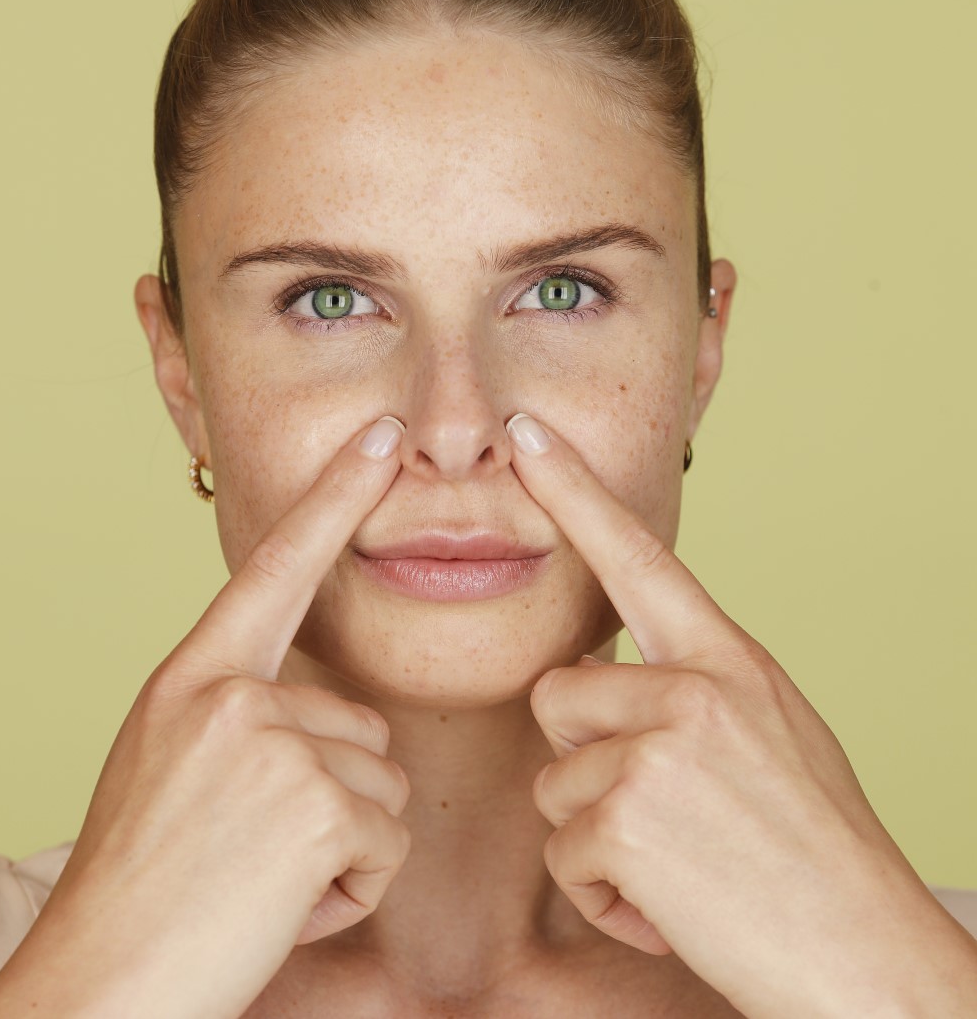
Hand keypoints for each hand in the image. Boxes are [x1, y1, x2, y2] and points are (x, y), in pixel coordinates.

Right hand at [0, 416, 411, 1018]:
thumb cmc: (140, 885)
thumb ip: (235, 713)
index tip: (376, 440)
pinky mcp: (316, 802)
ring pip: (382, 786)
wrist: (102, 984)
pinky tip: (280, 907)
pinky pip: (386, 841)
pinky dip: (350, 889)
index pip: (275, 569)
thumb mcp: (168, 762)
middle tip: (249, 851)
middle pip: (360, 724)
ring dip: (340, 848)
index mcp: (194, 677)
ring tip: (258, 880)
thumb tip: (315, 706)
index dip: (332, 499)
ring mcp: (274, 741)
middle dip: (333, 797)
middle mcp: (233, 693)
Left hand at [506, 412, 976, 1018]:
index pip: (638, 556)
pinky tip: (670, 906)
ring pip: (553, 780)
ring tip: (679, 865)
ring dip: (598, 836)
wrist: (866, 956)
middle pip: (557, 695)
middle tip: (664, 813)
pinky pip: (563, 850)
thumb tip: (620, 681)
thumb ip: (696, 689)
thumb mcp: (773, 731)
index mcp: (729, 660)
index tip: (526, 436)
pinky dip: (605, 894)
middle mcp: (693, 685)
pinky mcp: (626, 813)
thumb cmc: (817, 851)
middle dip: (586, 760)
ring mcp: (659, 744)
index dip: (574, 491)